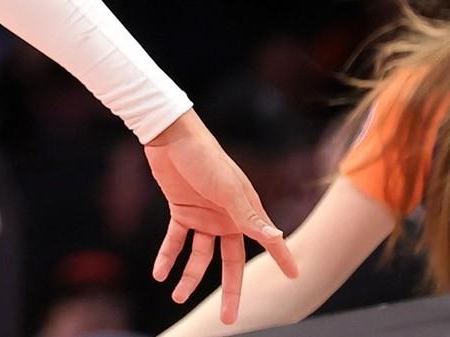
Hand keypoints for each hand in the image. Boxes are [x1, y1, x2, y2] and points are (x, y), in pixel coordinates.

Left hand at [143, 111, 298, 324]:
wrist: (170, 137)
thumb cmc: (205, 159)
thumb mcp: (229, 191)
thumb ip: (250, 218)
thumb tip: (277, 239)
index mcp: (245, 212)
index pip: (265, 243)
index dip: (281, 259)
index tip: (295, 278)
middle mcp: (227, 219)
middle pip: (229, 263)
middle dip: (229, 292)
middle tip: (228, 320)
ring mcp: (204, 217)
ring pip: (199, 256)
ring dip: (188, 277)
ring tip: (176, 296)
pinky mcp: (181, 212)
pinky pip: (175, 241)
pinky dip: (167, 257)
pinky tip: (159, 274)